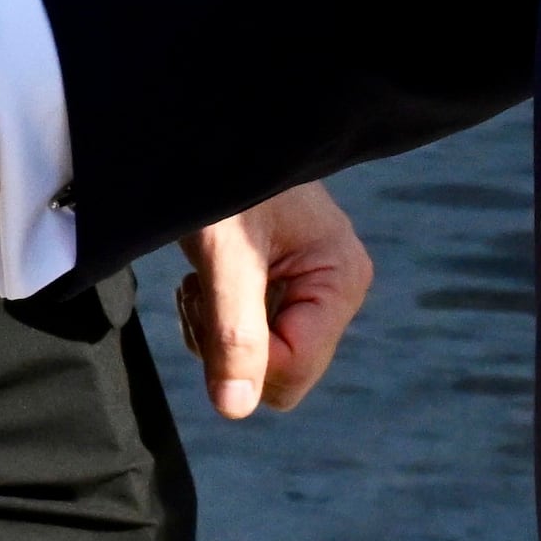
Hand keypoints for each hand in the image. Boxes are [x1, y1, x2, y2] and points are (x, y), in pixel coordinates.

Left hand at [183, 183, 372, 417]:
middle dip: (230, 344)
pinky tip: (203, 276)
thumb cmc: (217, 178)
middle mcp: (334, 287)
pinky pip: (246, 337)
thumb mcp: (222, 256)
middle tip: (202, 289)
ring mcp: (309, 288)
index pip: (294, 370)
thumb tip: (235, 411)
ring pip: (258, 360)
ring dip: (214, 329)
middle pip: (280, 373)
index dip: (243, 357)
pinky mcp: (280, 285)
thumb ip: (233, 334)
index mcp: (340, 277)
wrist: (201, 130)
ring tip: (200, 276)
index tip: (209, 305)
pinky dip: (213, 316)